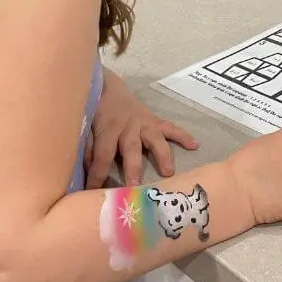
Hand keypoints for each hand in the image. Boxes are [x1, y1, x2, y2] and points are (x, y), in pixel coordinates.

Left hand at [85, 71, 196, 188]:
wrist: (109, 89)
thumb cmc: (97, 113)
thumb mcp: (87, 128)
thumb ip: (88, 148)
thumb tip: (88, 172)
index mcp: (108, 129)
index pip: (102, 155)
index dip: (98, 174)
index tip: (94, 192)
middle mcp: (128, 127)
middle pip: (131, 149)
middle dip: (133, 168)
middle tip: (136, 187)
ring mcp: (144, 123)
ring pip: (154, 139)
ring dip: (162, 155)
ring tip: (168, 172)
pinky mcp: (154, 120)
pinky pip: (171, 127)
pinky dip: (183, 135)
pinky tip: (194, 145)